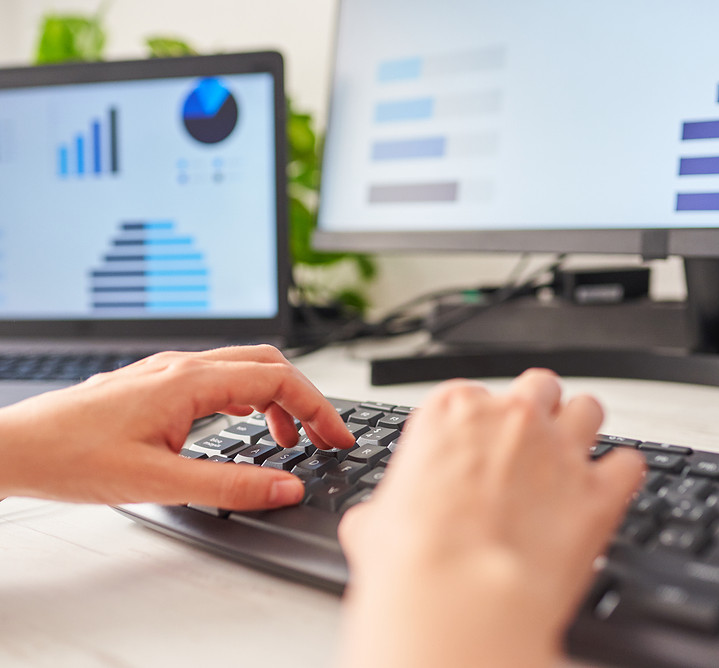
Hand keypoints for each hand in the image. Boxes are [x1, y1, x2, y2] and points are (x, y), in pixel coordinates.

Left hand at [0, 345, 353, 508]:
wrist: (18, 446)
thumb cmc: (72, 456)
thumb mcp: (159, 480)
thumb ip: (230, 485)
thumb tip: (287, 487)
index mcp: (190, 381)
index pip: (277, 381)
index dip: (318, 408)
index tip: (337, 437)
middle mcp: (184, 367)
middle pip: (268, 365)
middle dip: (305, 397)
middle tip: (324, 435)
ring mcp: (170, 372)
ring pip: (244, 369)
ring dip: (277, 398)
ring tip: (290, 438)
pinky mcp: (158, 384)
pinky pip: (219, 379)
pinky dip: (248, 399)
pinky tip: (243, 424)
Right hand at [338, 370, 644, 667]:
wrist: (457, 595)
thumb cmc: (413, 555)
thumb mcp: (375, 522)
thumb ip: (385, 508)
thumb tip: (375, 525)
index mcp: (451, 413)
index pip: (471, 394)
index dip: (475, 422)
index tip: (475, 446)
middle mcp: (509, 418)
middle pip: (538, 386)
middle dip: (536, 411)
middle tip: (527, 443)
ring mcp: (558, 449)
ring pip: (588, 408)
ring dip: (582, 428)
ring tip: (573, 456)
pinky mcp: (598, 490)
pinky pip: (628, 464)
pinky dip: (620, 476)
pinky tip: (606, 491)